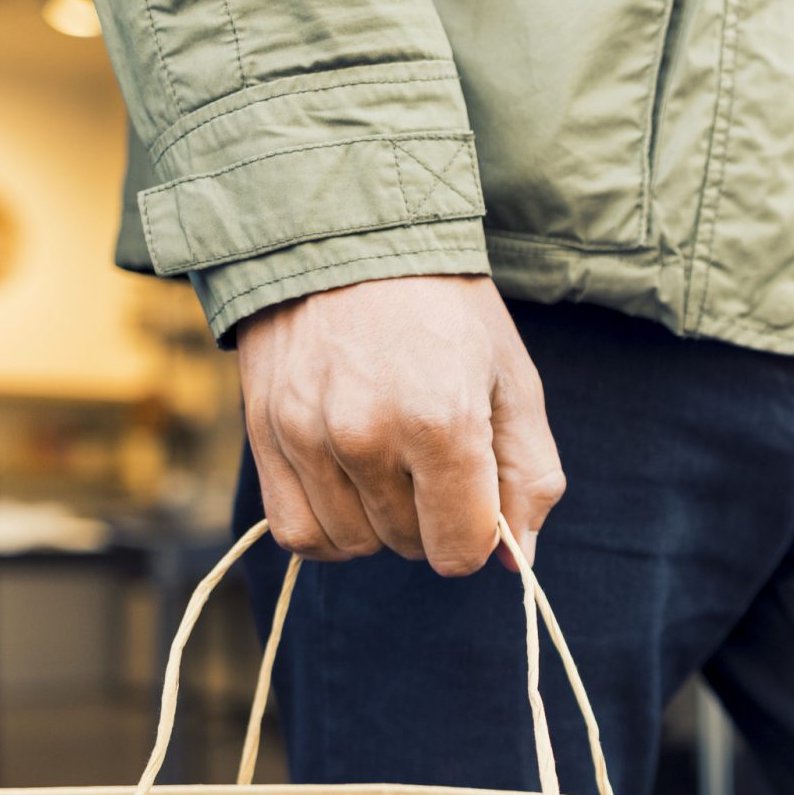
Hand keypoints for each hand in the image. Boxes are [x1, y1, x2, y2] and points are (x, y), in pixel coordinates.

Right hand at [236, 275, 563, 574]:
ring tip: (389, 459)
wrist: (347, 237)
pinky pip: (297, 532)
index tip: (478, 496)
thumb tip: (519, 557)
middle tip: (432, 454)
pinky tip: (348, 487)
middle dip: (432, 518)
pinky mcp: (264, 435)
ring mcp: (307, 437)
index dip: (479, 534)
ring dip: (379, 522)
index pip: (461, 547)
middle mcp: (368, 436)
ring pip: (354, 544)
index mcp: (443, 422)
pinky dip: (328, 528)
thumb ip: (528, 475)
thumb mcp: (512, 380)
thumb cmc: (445, 310)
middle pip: (410, 546)